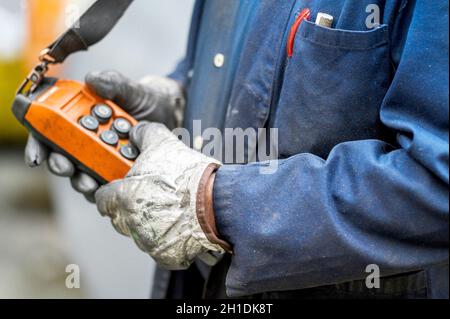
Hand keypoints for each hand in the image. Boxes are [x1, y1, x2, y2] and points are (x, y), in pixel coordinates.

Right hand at [24, 71, 184, 200]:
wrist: (170, 114)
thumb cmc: (145, 100)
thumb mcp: (131, 89)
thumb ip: (113, 83)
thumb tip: (92, 79)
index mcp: (80, 118)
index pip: (50, 131)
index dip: (38, 144)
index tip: (36, 156)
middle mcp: (86, 141)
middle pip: (62, 158)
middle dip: (60, 165)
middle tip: (66, 168)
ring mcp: (101, 159)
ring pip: (83, 175)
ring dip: (82, 182)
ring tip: (90, 184)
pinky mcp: (118, 173)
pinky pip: (108, 186)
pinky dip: (107, 190)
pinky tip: (111, 190)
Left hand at [95, 122, 224, 268]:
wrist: (219, 202)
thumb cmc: (189, 175)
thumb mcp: (164, 143)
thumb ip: (144, 134)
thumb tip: (135, 131)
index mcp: (124, 198)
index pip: (102, 198)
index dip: (111, 190)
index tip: (121, 187)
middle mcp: (132, 223)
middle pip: (119, 218)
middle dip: (130, 207)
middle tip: (150, 195)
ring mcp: (148, 242)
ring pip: (140, 233)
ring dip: (149, 222)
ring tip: (170, 208)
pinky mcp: (166, 256)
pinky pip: (159, 247)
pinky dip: (167, 237)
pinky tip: (180, 223)